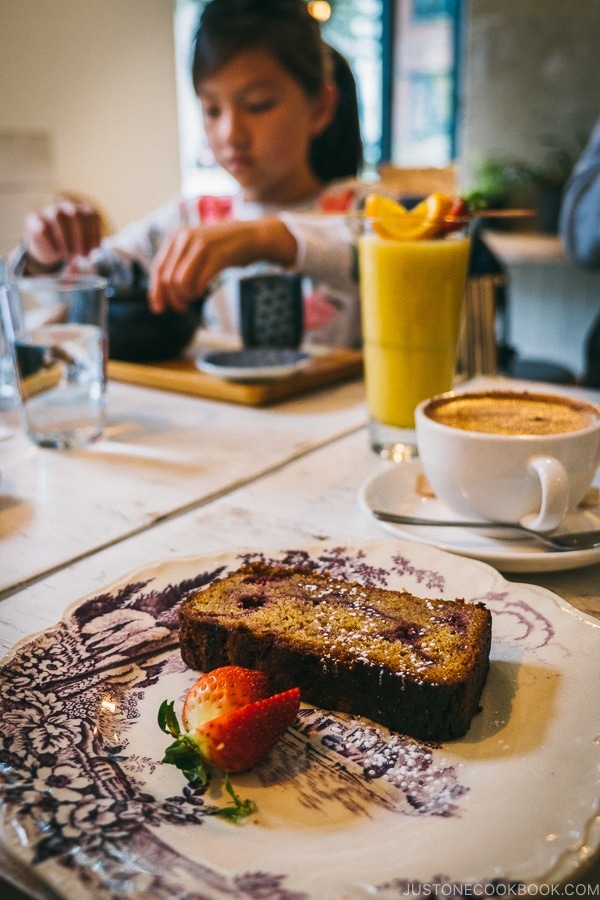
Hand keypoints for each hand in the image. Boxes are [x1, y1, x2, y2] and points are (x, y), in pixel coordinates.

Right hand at [24, 199, 101, 269]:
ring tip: (68, 256)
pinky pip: (41, 226)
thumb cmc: (71, 245)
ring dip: (65, 238)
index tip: (94, 249)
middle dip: (80, 236)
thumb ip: (88, 249)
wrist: (48, 245)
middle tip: (81, 255)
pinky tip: (56, 253)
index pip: (90, 215)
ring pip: (57, 216)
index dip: (93, 232)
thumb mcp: (83, 246)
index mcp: (81, 210)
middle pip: (75, 214)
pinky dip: (50, 241)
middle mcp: (66, 206)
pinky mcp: (34, 219)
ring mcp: (49, 210)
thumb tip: (91, 258)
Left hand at [149, 217, 296, 312]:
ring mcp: (201, 245)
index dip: (156, 292)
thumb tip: (161, 293)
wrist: (252, 236)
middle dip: (173, 298)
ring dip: (186, 296)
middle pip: (167, 279)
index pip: (157, 269)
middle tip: (182, 308)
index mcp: (175, 236)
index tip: (159, 309)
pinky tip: (204, 290)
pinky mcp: (216, 255)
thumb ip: (179, 263)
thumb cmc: (223, 248)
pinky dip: (198, 292)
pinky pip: (198, 282)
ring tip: (195, 296)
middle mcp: (185, 238)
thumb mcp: (196, 249)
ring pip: (180, 282)